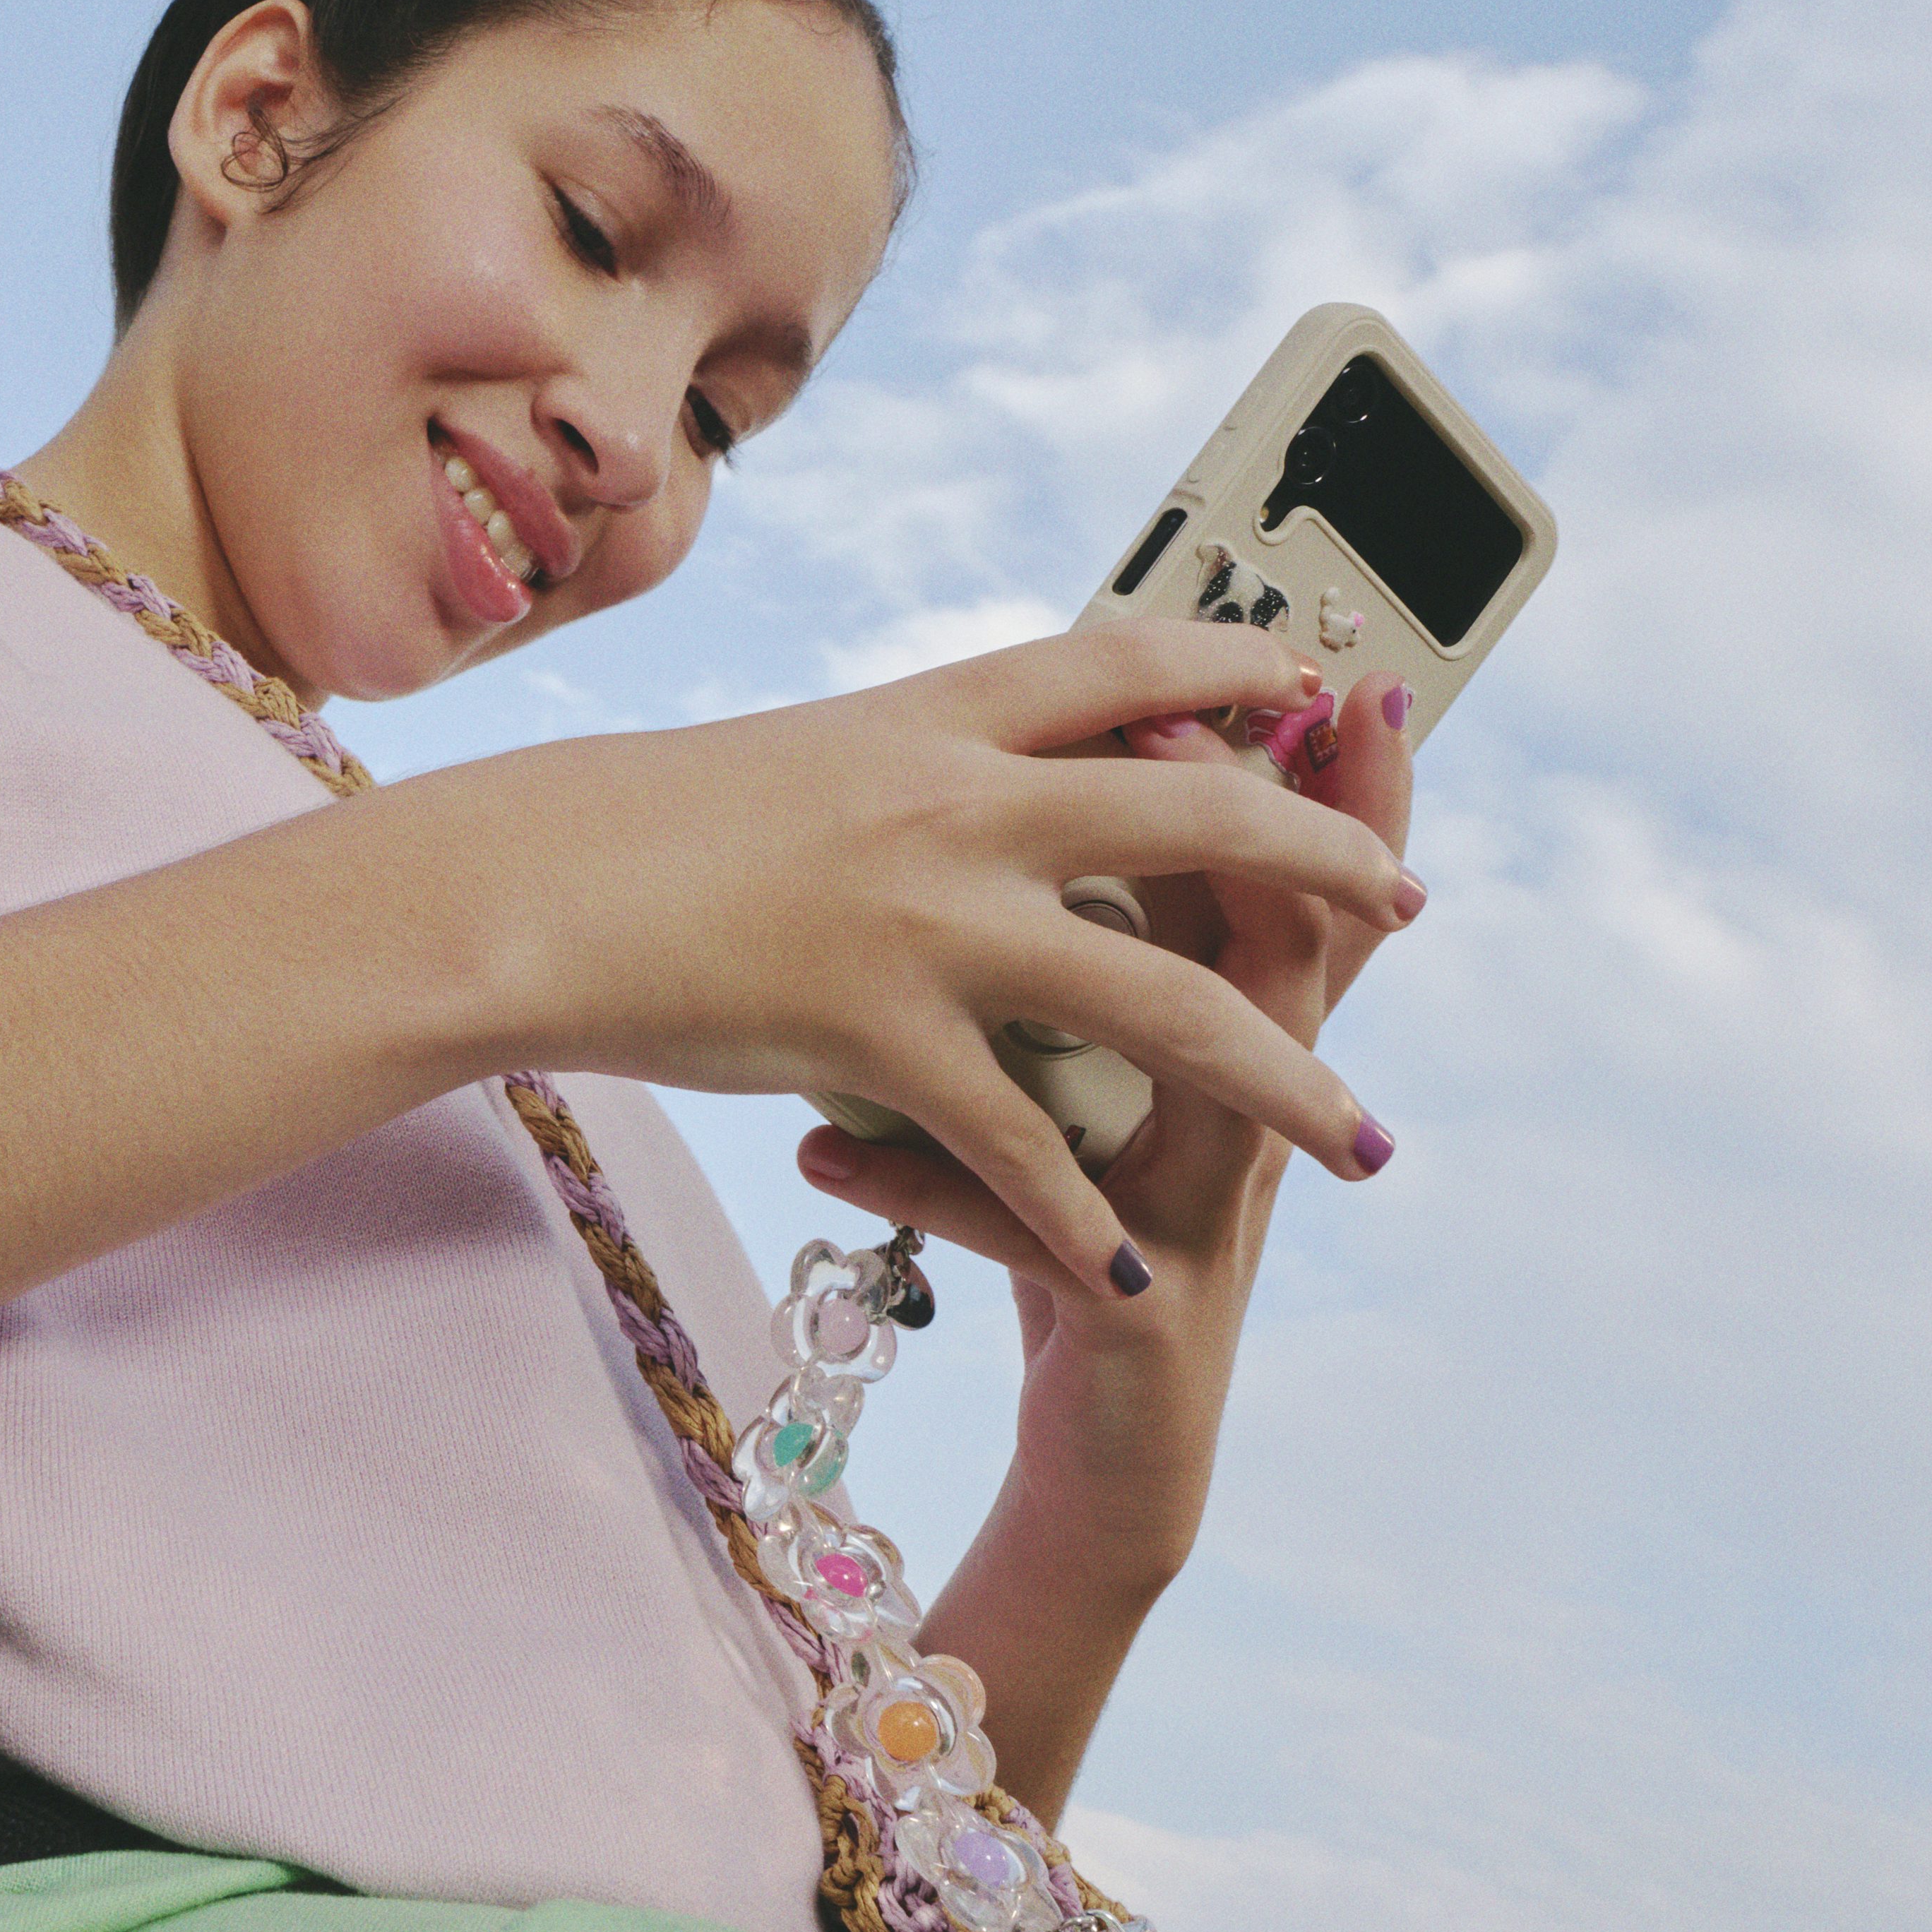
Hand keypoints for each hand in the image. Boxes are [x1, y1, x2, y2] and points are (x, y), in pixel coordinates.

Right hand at [392, 618, 1416, 1308]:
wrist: (525, 888)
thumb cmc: (638, 829)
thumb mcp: (804, 760)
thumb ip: (914, 768)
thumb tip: (987, 769)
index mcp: (935, 714)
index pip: (1124, 663)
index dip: (1240, 672)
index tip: (1323, 688)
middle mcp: (957, 803)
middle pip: (1198, 817)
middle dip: (1322, 864)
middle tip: (1406, 908)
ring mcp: (929, 922)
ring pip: (1158, 1001)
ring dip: (1279, 1078)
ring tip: (1363, 1136)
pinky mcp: (879, 1035)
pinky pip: (1016, 1144)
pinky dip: (1079, 1219)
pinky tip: (1130, 1268)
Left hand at [788, 668, 1422, 1808]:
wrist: (1112, 1444)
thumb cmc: (1085, 1235)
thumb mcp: (1082, 1087)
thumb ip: (1076, 961)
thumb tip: (1029, 803)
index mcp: (1217, 1043)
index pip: (1281, 885)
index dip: (1309, 778)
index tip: (1308, 661)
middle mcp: (1230, 1116)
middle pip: (1298, 958)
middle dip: (1306, 834)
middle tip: (1296, 715)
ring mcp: (1201, 1214)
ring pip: (1213, 1088)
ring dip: (1162, 992)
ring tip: (1071, 906)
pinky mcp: (1141, 1306)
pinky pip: (1042, 1231)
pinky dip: (927, 1185)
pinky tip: (825, 1154)